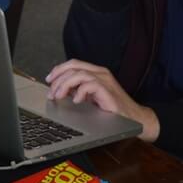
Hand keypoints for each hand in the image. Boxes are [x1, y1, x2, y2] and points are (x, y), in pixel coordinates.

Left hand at [44, 59, 158, 141]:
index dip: (59, 69)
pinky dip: (80, 92)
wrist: (134, 118)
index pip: (74, 63)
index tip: (48, 80)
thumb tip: (58, 91)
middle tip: (51, 92)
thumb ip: (77, 91)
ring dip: (65, 85)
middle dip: (58, 79)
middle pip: (74, 66)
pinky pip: (91, 85)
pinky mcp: (108, 91)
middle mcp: (101, 73)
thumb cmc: (112, 109)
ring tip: (59, 96)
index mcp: (96, 73)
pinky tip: (76, 101)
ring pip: (79, 74)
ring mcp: (105, 81)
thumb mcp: (91, 98)